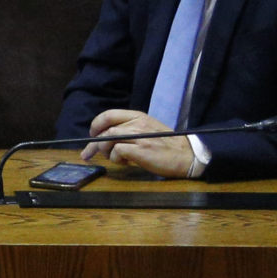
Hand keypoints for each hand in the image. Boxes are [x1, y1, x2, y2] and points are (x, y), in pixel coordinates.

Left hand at [82, 108, 200, 177]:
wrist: (188, 155)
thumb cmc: (167, 145)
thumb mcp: (148, 129)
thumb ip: (130, 129)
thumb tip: (108, 136)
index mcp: (138, 116)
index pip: (109, 115)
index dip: (96, 125)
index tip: (92, 135)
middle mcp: (137, 123)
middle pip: (105, 130)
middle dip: (94, 144)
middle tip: (88, 154)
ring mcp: (139, 136)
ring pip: (108, 140)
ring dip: (106, 152)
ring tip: (114, 159)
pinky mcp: (141, 151)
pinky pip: (118, 152)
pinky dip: (116, 158)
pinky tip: (126, 162)